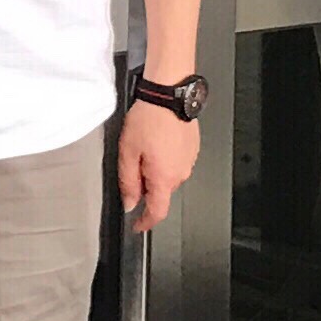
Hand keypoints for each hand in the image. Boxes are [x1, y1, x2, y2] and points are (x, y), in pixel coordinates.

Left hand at [116, 100, 198, 231]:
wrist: (168, 95)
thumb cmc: (149, 119)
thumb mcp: (127, 153)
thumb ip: (128, 182)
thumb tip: (130, 203)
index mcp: (163, 178)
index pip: (157, 212)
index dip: (145, 223)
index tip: (137, 226)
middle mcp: (180, 173)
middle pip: (161, 192)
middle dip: (145, 186)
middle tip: (133, 163)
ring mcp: (189, 161)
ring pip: (169, 177)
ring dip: (156, 171)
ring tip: (145, 146)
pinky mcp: (192, 149)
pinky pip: (176, 163)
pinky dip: (165, 159)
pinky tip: (157, 141)